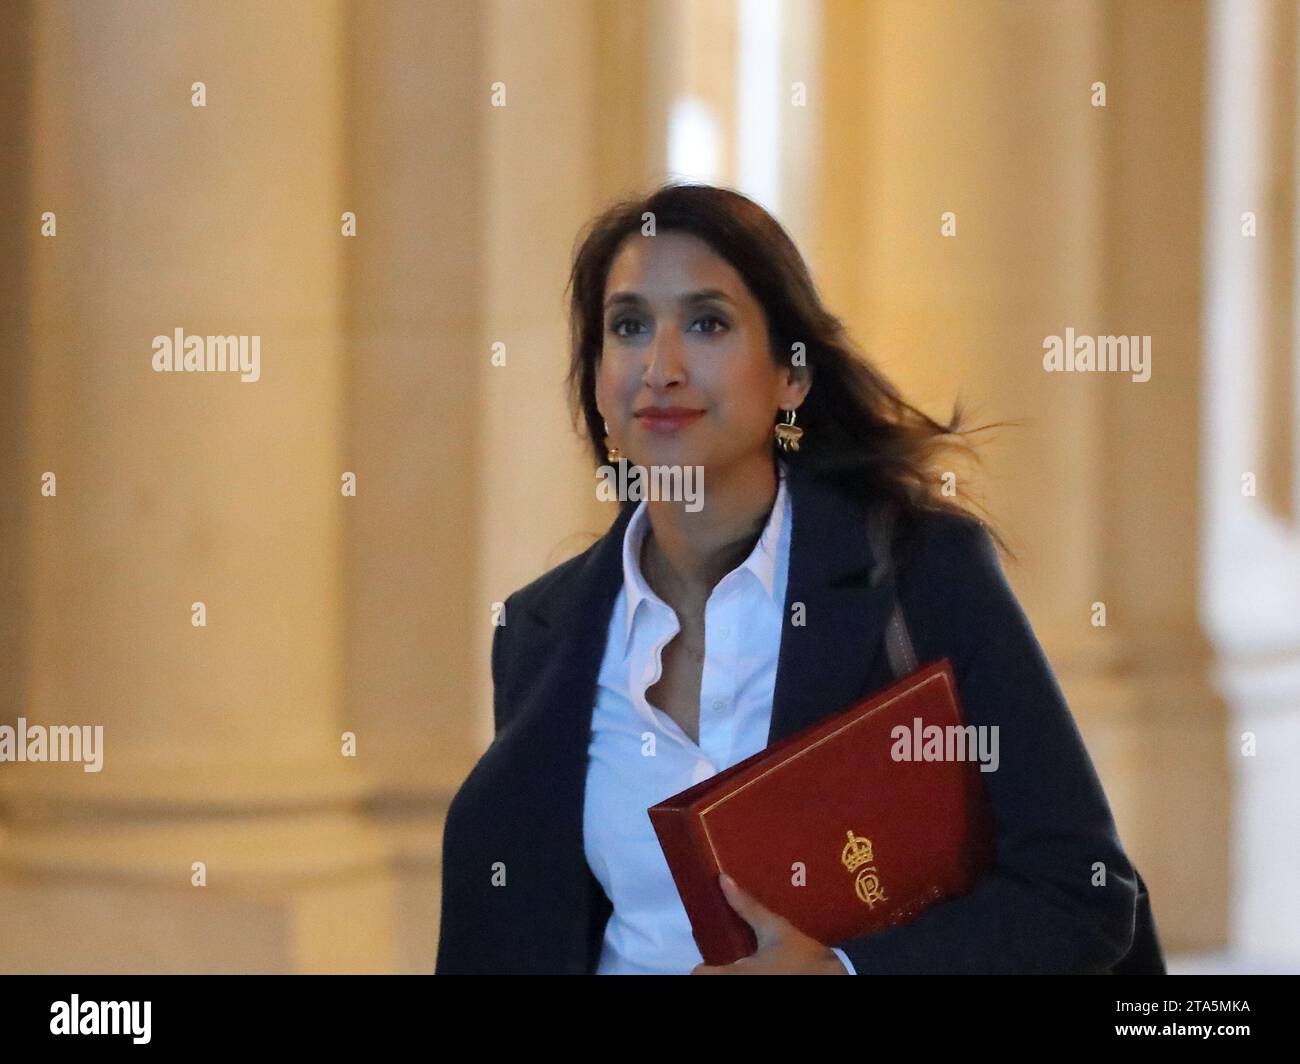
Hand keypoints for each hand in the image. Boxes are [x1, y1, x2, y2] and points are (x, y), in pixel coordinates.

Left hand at [691, 873, 850, 974]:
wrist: (832, 977)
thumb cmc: (802, 954)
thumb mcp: (775, 928)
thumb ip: (748, 907)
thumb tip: (723, 880)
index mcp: (738, 974)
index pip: (699, 975)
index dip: (700, 966)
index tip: (707, 953)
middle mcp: (741, 984)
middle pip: (711, 979)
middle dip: (714, 968)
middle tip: (722, 952)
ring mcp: (752, 987)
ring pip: (728, 980)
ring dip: (728, 970)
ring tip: (736, 956)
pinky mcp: (764, 986)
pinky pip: (744, 979)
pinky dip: (743, 973)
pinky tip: (752, 965)